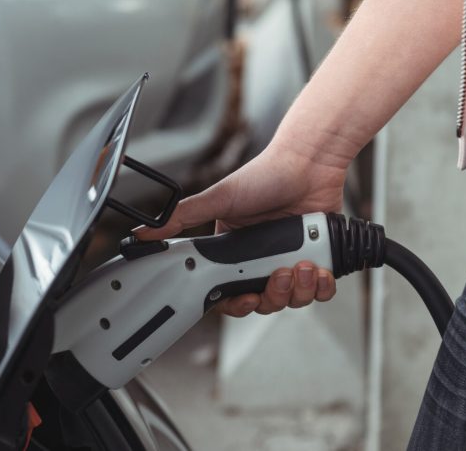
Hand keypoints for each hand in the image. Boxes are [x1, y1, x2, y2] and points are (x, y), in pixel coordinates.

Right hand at [134, 142, 345, 316]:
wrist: (309, 162)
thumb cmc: (266, 175)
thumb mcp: (219, 198)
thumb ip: (182, 217)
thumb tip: (143, 232)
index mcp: (235, 252)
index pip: (231, 292)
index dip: (238, 303)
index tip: (246, 299)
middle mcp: (262, 260)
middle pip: (265, 302)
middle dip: (274, 295)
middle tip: (280, 273)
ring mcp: (291, 260)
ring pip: (294, 299)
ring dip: (300, 289)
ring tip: (303, 264)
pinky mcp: (318, 258)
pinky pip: (320, 289)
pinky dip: (321, 285)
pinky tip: (318, 268)